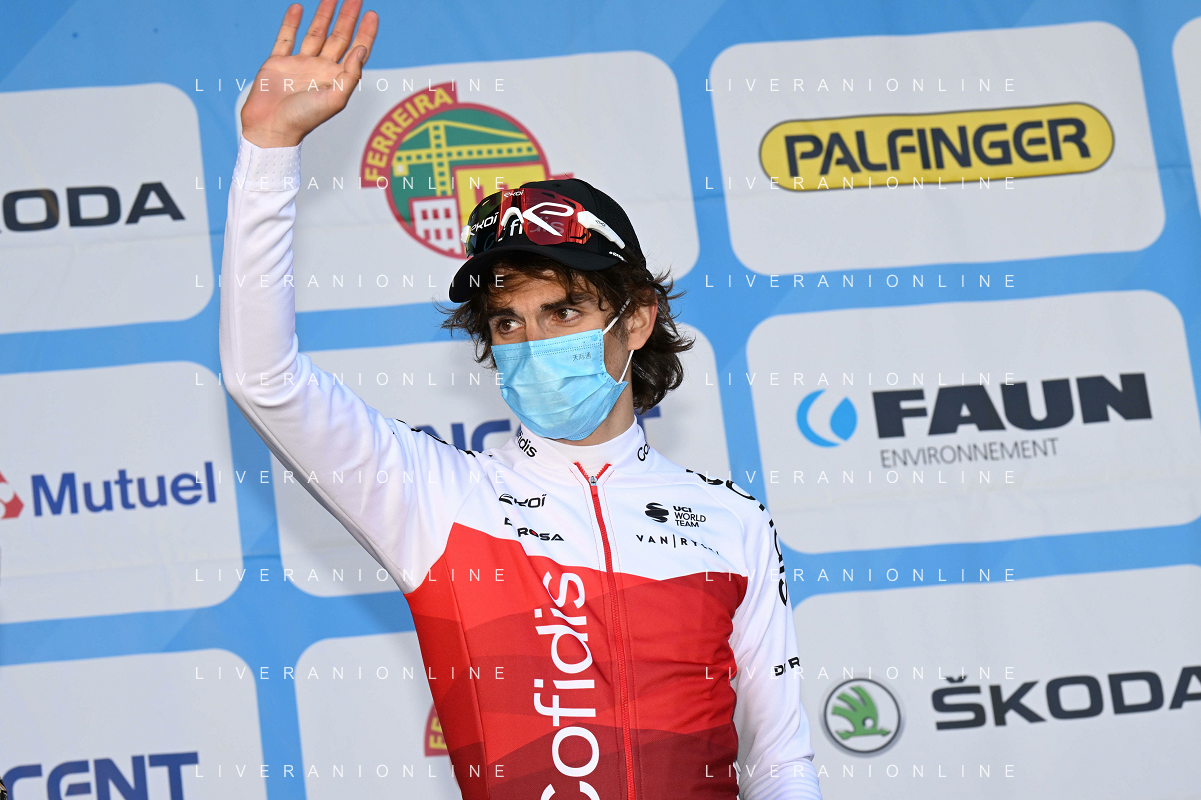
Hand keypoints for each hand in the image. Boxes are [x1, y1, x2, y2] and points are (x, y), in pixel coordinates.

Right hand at [240, 0, 377, 147]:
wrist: (271, 127)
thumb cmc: (304, 119)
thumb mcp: (335, 99)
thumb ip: (351, 74)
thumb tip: (362, 49)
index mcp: (336, 79)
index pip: (356, 51)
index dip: (366, 33)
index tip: (372, 14)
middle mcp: (320, 69)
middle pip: (339, 37)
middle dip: (348, 17)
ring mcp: (300, 64)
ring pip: (315, 33)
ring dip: (324, 15)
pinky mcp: (278, 62)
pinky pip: (286, 37)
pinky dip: (291, 22)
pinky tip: (298, 8)